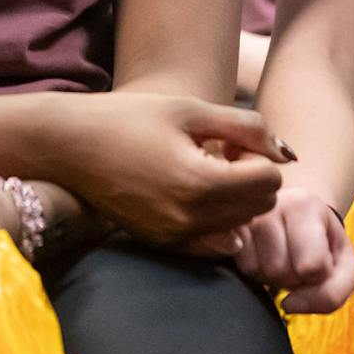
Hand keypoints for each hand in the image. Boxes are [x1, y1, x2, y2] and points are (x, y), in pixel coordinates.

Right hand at [58, 93, 290, 245]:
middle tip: (216, 150)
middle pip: (259, 206)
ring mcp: (174, 238)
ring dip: (233, 197)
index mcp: (200, 184)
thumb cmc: (128, 117)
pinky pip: (213, 240)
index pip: (270, 181)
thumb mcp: (191, 109)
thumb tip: (286, 153)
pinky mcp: (162, 244)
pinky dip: (215, 218)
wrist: (68, 145)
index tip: (226, 137)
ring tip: (200, 167)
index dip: (256, 153)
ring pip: (239, 224)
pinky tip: (188, 190)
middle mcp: (190, 220)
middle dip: (249, 177)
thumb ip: (246, 127)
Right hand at [229, 187, 353, 313]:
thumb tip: (287, 305)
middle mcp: (269, 202)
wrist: (295, 216)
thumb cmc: (323, 244)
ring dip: (271, 275)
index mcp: (305, 205)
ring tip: (278, 255)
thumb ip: (333, 294)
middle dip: (292, 276)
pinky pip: (240, 268)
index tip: (319, 257)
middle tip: (295, 257)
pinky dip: (254, 271)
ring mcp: (243, 215)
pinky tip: (261, 254)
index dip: (319, 275)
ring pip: (257, 271)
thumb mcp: (344, 266)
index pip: (312, 266)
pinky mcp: (224, 227)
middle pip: (280, 270)